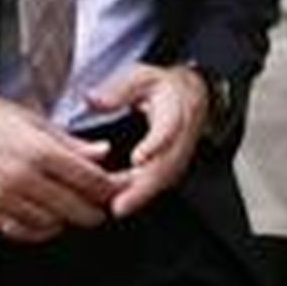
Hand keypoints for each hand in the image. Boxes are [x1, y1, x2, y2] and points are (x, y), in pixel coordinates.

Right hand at [0, 78, 123, 242]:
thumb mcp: (34, 120)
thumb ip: (71, 142)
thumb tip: (103, 153)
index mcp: (39, 151)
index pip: (91, 181)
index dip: (112, 188)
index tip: (118, 187)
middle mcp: (23, 178)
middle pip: (77, 209)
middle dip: (96, 208)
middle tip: (100, 202)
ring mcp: (4, 198)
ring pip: (54, 224)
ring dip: (67, 218)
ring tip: (68, 204)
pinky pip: (24, 232)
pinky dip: (41, 229)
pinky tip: (45, 216)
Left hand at [85, 62, 208, 219]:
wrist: (192, 96)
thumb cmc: (164, 87)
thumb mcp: (142, 77)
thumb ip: (119, 90)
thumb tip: (94, 99)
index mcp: (176, 111)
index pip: (168, 130)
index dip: (154, 146)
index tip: (139, 158)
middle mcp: (180, 138)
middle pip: (165, 167)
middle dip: (143, 188)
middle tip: (120, 204)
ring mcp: (178, 155)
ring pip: (162, 181)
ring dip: (140, 197)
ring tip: (116, 208)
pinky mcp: (172, 167)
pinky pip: (157, 184)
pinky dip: (140, 195)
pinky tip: (118, 203)